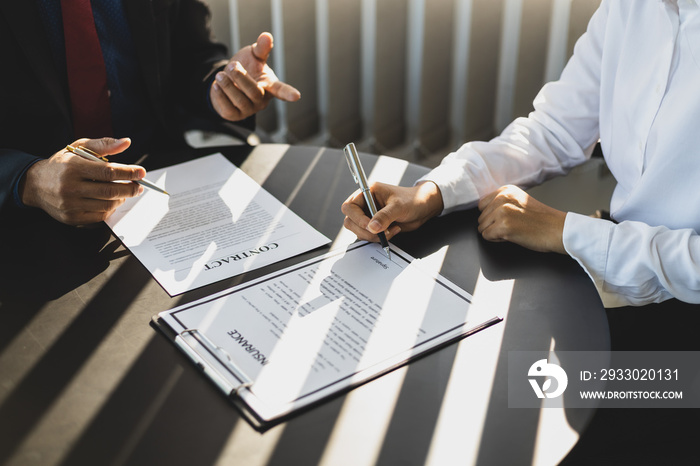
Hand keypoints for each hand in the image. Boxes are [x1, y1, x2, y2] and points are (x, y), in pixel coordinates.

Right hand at [19, 137, 145, 225]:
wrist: (35, 184)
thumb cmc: (61, 164)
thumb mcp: (78, 148)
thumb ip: (103, 145)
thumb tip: (126, 142)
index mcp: (73, 167)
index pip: (108, 172)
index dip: (128, 173)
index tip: (141, 172)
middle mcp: (70, 187)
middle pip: (110, 191)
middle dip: (130, 189)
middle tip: (139, 186)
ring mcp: (70, 205)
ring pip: (107, 205)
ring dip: (121, 199)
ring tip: (125, 192)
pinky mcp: (71, 218)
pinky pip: (99, 216)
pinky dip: (110, 209)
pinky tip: (112, 201)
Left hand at [210, 32, 300, 120]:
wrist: (226, 81)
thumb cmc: (245, 69)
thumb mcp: (253, 56)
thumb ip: (261, 48)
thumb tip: (267, 36)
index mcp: (269, 86)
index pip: (281, 90)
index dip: (288, 93)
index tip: (296, 96)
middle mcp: (261, 100)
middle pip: (255, 92)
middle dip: (241, 78)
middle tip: (232, 65)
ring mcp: (248, 109)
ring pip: (240, 100)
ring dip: (228, 85)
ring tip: (220, 75)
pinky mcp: (234, 115)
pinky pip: (228, 108)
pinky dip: (221, 95)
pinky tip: (217, 85)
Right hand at [341, 181, 443, 241]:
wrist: (423, 208)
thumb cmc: (412, 200)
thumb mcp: (399, 206)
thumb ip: (385, 216)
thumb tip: (372, 227)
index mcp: (368, 192)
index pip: (350, 206)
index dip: (357, 218)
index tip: (370, 225)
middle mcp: (366, 204)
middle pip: (351, 221)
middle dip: (365, 230)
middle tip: (381, 232)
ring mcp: (369, 216)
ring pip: (359, 231)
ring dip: (373, 236)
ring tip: (390, 231)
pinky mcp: (375, 226)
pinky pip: (368, 236)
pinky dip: (378, 238)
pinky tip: (392, 231)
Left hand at [477, 185, 565, 252]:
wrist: (557, 230)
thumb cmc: (542, 219)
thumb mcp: (520, 202)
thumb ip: (502, 202)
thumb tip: (483, 210)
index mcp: (506, 190)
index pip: (482, 205)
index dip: (492, 215)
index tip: (507, 217)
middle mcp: (502, 198)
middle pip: (481, 217)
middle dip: (493, 225)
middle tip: (513, 225)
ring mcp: (502, 211)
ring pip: (482, 227)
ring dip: (495, 232)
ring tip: (514, 229)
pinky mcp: (503, 226)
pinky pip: (486, 236)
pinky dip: (497, 239)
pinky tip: (512, 235)